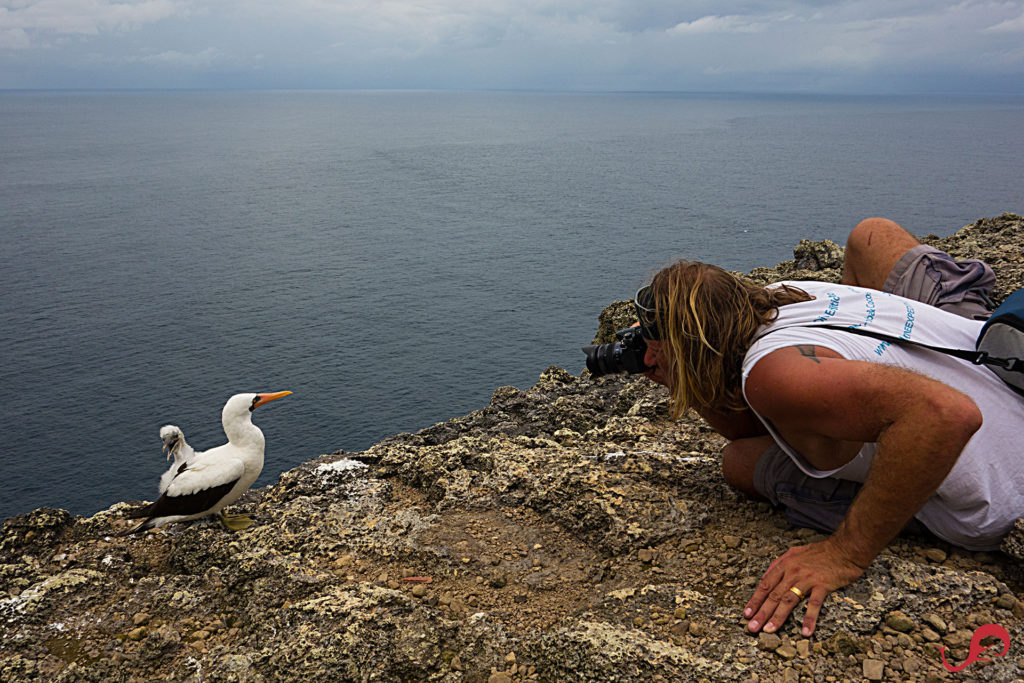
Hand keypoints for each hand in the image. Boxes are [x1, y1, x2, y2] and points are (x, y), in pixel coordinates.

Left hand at [744, 539, 866, 636]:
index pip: (765, 584)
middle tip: (752, 627)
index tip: (746, 613)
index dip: (755, 600)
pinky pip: (814, 604)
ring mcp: (807, 578)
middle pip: (773, 595)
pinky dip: (809, 618)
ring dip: (778, 617)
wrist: (844, 548)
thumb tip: (767, 574)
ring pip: (788, 600)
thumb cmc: (820, 551)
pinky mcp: (822, 585)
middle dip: (761, 612)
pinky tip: (805, 632)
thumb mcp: (795, 552)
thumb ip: (780, 563)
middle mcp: (792, 572)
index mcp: (785, 564)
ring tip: (769, 630)